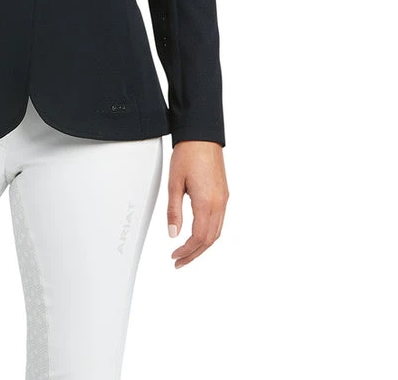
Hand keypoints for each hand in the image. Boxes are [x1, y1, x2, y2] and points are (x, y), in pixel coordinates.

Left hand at [167, 140, 227, 268]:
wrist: (202, 135)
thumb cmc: (188, 154)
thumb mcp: (174, 183)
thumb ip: (174, 211)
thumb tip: (173, 233)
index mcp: (206, 202)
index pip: (198, 238)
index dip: (186, 251)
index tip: (175, 256)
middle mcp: (219, 203)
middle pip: (209, 240)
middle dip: (194, 254)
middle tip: (179, 262)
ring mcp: (224, 199)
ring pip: (216, 232)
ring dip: (202, 246)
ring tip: (187, 253)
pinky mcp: (224, 194)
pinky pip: (219, 221)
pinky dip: (209, 234)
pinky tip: (199, 235)